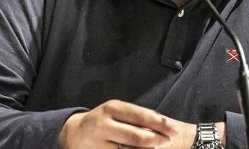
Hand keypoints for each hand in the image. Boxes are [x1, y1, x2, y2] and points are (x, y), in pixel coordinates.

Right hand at [58, 99, 185, 147]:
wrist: (74, 134)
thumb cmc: (104, 120)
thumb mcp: (117, 112)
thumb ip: (138, 117)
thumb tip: (164, 124)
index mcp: (112, 108)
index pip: (141, 116)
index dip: (160, 124)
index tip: (174, 130)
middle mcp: (104, 124)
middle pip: (136, 136)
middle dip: (156, 140)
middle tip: (168, 141)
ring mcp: (98, 142)